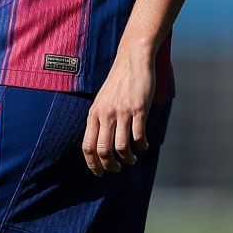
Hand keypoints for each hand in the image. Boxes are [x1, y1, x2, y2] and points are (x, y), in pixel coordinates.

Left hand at [84, 46, 156, 176]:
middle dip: (110, 165)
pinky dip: (142, 146)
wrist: (132, 60)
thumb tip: (100, 144)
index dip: (92, 164)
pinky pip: (139, 136)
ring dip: (128, 158)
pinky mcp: (139, 109)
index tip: (99, 173)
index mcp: (94, 113)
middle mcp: (106, 114)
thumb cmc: (118, 82)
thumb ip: (100, 119)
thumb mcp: (102, 100)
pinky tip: (144, 145)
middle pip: (103, 150)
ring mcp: (123, 112)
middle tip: (117, 168)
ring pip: (122, 147)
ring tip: (132, 159)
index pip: (88, 146)